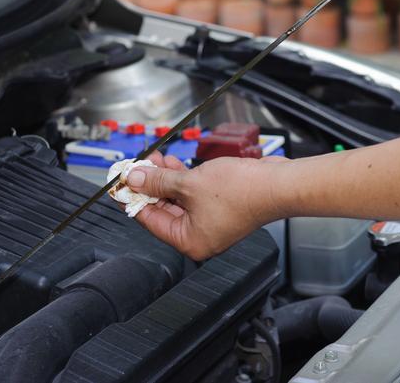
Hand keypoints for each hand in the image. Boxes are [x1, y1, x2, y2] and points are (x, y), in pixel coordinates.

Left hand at [124, 153, 283, 259]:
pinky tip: (173, 164)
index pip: (149, 219)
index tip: (121, 183)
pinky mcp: (220, 206)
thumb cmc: (244, 193)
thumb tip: (136, 178)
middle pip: (162, 209)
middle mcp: (199, 236)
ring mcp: (211, 221)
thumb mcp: (190, 183)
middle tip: (137, 166)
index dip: (133, 198)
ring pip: (178, 199)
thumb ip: (159, 180)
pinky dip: (182, 179)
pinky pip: (193, 194)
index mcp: (189, 241)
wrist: (277, 184)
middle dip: (150, 184)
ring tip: (154, 159)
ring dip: (165, 178)